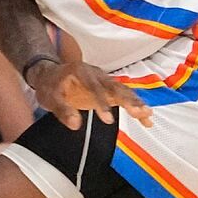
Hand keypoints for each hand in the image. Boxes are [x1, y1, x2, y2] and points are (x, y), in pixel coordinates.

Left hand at [27, 59, 152, 130]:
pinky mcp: (107, 90)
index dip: (101, 103)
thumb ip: (62, 110)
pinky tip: (147, 119)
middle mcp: (96, 74)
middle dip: (127, 100)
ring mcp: (103, 81)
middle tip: (139, 113)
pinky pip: (124, 97)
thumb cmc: (49, 86)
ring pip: (122, 90)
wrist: (50, 75)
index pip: (93, 87)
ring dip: (135, 102)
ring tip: (147, 116)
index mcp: (80, 72)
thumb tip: (75, 125)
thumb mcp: (49, 98)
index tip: (108, 120)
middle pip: (114, 86)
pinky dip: (135, 107)